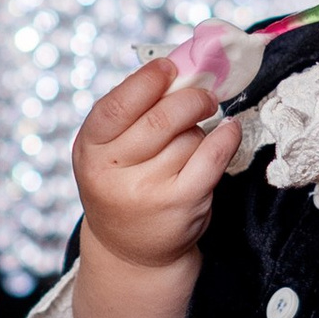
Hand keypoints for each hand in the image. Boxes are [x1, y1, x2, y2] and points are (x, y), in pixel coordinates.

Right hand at [72, 57, 240, 273]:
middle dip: (190, 99)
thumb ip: (133, 113)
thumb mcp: (111, 151)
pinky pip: (212, 156)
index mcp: (90, 150)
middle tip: (204, 96)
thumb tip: (180, 68)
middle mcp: (112, 174)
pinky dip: (226, 138)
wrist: (132, 250)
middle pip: (160, 118)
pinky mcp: (181, 204)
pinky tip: (228, 131)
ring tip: (189, 145)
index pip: (117, 106)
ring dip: (198, 131)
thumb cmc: (124, 185)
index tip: (169, 67)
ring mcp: (147, 191)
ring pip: (188, 137)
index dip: (146, 81)